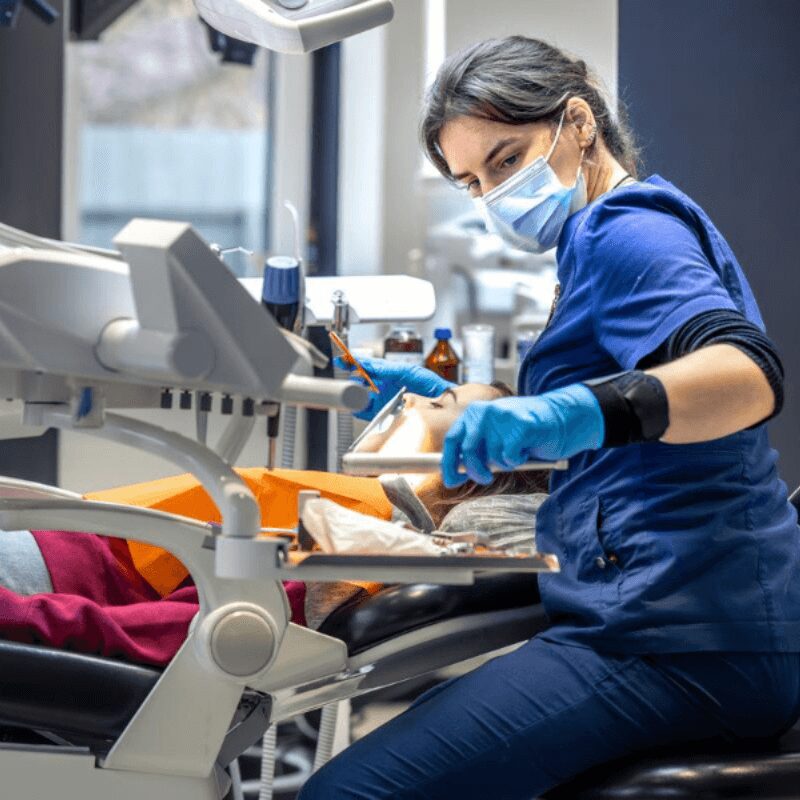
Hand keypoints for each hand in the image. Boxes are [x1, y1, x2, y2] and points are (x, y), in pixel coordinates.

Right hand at [335, 356, 454, 420]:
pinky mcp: (386, 415)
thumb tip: (371, 365)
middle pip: (363, 381)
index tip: (343, 359)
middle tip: (352, 379)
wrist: (446, 406)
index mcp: (391, 372)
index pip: (369, 365)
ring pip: (363, 397)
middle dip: (355, 380)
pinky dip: (361, 410)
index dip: (355, 362)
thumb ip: (389, 369)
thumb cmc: (434, 387)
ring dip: (358, 395)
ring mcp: (385, 400)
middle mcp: (386, 386)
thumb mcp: (410, 372)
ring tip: (356, 394)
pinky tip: (359, 407)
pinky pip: (368, 413)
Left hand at [441, 383, 603, 486]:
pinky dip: (518, 460)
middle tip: (487, 478)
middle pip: (467, 452)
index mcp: (474, 413)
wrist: (564, 417)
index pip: (452, 440)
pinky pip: (509, 457)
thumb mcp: (496, 435)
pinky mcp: (520, 425)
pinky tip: (527, 448)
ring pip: (491, 458)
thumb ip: (477, 447)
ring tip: (517, 451)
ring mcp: (502, 416)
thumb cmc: (527, 431)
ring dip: (504, 464)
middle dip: (476, 472)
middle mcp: (484, 411)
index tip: (452, 481)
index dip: (449, 464)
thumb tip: (456, 471)